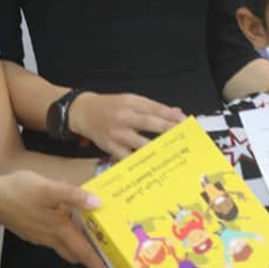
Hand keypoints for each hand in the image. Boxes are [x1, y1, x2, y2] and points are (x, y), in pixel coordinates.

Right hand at [0, 170, 113, 267]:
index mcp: (59, 229)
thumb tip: (98, 204)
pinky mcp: (32, 231)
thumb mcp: (49, 188)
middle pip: (76, 254)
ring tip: (95, 241)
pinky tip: (70, 224)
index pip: (84, 253)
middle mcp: (50, 237)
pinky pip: (54, 239)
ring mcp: (39, 236)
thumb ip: (74, 196)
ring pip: (65, 247)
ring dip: (80, 248)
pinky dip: (67, 237)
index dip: (99, 267)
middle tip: (109, 259)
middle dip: (93, 260)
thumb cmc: (18, 192)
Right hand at [70, 92, 184, 157]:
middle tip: (182, 135)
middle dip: (168, 129)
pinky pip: (128, 157)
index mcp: (131, 103)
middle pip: (149, 123)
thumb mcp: (131, 101)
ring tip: (172, 153)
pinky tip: (152, 166)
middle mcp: (124, 117)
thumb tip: (175, 113)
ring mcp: (117, 133)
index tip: (184, 121)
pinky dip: (139, 162)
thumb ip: (153, 108)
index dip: (170, 115)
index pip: (155, 108)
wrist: (83, 112)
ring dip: (157, 149)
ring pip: (140, 143)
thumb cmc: (110, 107)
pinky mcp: (111, 147)